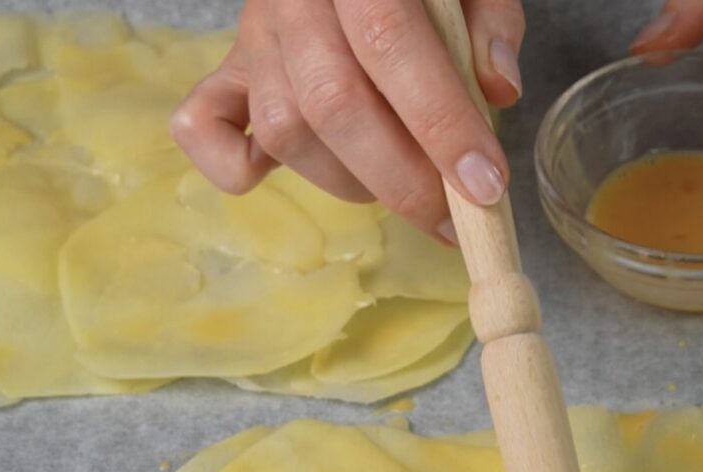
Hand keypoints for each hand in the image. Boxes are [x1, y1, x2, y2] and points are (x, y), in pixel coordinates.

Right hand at [171, 0, 524, 242]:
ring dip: (351, 180)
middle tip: (454, 219)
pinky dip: (235, 168)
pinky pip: (203, 130)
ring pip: (284, 131)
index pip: (390, 42)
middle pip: (332, 103)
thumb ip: (490, 22)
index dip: (441, 123)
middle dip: (403, 180)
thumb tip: (499, 89)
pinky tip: (292, 176)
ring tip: (399, 183)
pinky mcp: (227, 74)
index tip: (485, 186)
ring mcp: (251, 38)